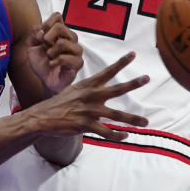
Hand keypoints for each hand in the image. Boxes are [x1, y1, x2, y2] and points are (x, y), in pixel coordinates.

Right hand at [23, 52, 148, 141]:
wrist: (42, 117)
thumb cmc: (59, 104)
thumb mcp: (73, 92)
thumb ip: (89, 91)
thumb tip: (101, 94)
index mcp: (88, 85)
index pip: (108, 72)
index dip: (121, 62)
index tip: (133, 54)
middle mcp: (91, 96)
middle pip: (117, 88)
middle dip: (133, 83)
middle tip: (147, 77)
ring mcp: (89, 111)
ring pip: (117, 115)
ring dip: (133, 119)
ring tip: (146, 121)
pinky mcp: (86, 125)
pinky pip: (107, 132)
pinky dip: (118, 135)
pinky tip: (125, 136)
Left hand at [25, 12, 82, 93]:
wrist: (44, 79)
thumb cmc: (41, 62)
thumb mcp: (31, 46)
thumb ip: (34, 34)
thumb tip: (41, 30)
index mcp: (60, 31)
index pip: (57, 16)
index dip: (46, 24)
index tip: (41, 35)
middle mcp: (70, 38)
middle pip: (60, 27)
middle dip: (47, 38)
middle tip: (45, 47)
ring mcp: (76, 50)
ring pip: (63, 43)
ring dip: (50, 52)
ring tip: (49, 57)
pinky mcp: (78, 63)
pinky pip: (66, 58)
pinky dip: (54, 62)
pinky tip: (52, 64)